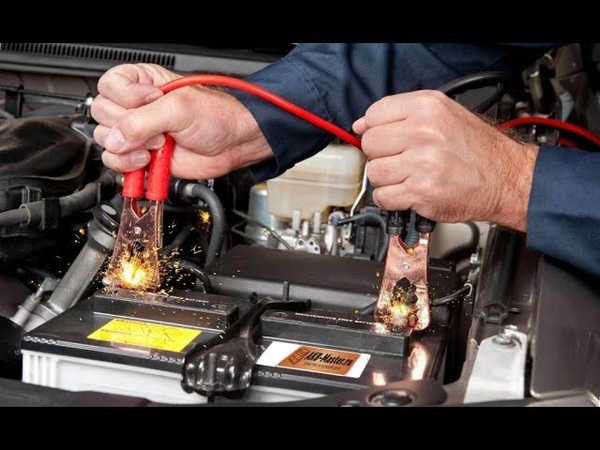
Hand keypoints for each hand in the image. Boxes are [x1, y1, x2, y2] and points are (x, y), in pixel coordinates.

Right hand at [91, 63, 273, 179]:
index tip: (150, 102)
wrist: (232, 144)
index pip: (109, 86)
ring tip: (156, 146)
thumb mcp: (178, 109)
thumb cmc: (216, 117)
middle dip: (128, 127)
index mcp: (143, 84)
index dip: (126, 97)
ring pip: (107, 141)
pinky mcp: (142, 156)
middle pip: (103, 115)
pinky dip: (128, 166)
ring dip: (129, 148)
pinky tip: (148, 161)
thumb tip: (115, 139)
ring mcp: (138, 133)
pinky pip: (117, 162)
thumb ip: (142, 122)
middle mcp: (136, 107)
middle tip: (157, 130)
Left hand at [352, 90, 537, 231]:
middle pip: (370, 144)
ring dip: (386, 179)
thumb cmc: (476, 149)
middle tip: (402, 159)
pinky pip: (382, 197)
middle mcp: (423, 133)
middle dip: (382, 155)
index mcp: (427, 108)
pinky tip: (407, 192)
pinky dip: (390, 199)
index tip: (386, 139)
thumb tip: (360, 126)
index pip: (373, 115)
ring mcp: (421, 164)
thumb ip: (401, 115)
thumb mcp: (443, 114)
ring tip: (408, 176)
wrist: (505, 178)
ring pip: (374, 172)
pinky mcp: (420, 192)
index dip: (376, 130)